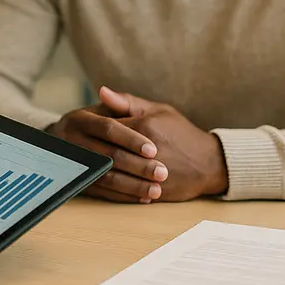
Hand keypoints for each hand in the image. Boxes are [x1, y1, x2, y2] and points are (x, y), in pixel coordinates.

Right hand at [48, 88, 167, 203]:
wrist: (63, 142)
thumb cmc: (97, 122)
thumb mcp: (106, 109)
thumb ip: (117, 102)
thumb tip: (104, 90)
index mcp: (80, 119)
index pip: (108, 128)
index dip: (130, 139)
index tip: (153, 150)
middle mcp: (72, 140)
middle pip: (107, 155)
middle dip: (137, 165)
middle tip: (162, 173)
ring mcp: (72, 163)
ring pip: (104, 176)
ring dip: (132, 185)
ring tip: (157, 189)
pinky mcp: (76, 182)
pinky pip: (100, 192)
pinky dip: (123, 196)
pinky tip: (142, 197)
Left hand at [93, 87, 228, 202]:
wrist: (210, 162)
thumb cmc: (181, 132)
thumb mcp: (158, 110)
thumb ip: (127, 103)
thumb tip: (101, 91)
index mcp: (146, 126)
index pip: (108, 128)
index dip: (92, 130)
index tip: (80, 130)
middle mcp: (149, 150)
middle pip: (108, 153)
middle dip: (89, 152)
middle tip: (73, 151)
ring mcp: (152, 173)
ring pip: (115, 175)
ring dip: (97, 172)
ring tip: (84, 168)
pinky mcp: (156, 191)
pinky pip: (127, 193)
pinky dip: (111, 191)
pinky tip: (100, 185)